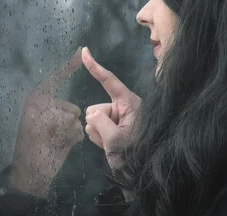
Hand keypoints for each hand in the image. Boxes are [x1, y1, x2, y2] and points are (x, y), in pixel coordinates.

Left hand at [9, 47, 83, 197]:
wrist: (32, 173)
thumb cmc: (31, 148)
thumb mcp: (39, 124)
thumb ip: (56, 112)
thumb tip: (73, 113)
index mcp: (37, 101)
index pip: (55, 79)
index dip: (68, 66)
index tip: (82, 52)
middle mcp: (47, 108)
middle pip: (68, 107)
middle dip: (63, 120)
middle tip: (50, 134)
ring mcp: (57, 121)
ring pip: (75, 119)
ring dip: (68, 131)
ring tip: (55, 141)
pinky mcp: (66, 133)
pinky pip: (78, 129)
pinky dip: (72, 137)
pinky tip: (62, 145)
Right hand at [83, 47, 141, 170]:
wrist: (141, 175)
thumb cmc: (134, 155)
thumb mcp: (115, 139)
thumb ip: (99, 121)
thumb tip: (91, 116)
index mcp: (129, 103)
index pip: (109, 81)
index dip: (95, 66)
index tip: (84, 51)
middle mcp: (123, 107)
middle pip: (96, 108)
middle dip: (98, 124)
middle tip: (111, 139)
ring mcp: (118, 119)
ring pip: (93, 120)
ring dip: (99, 134)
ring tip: (113, 145)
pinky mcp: (113, 128)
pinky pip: (95, 129)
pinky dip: (99, 139)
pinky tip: (110, 147)